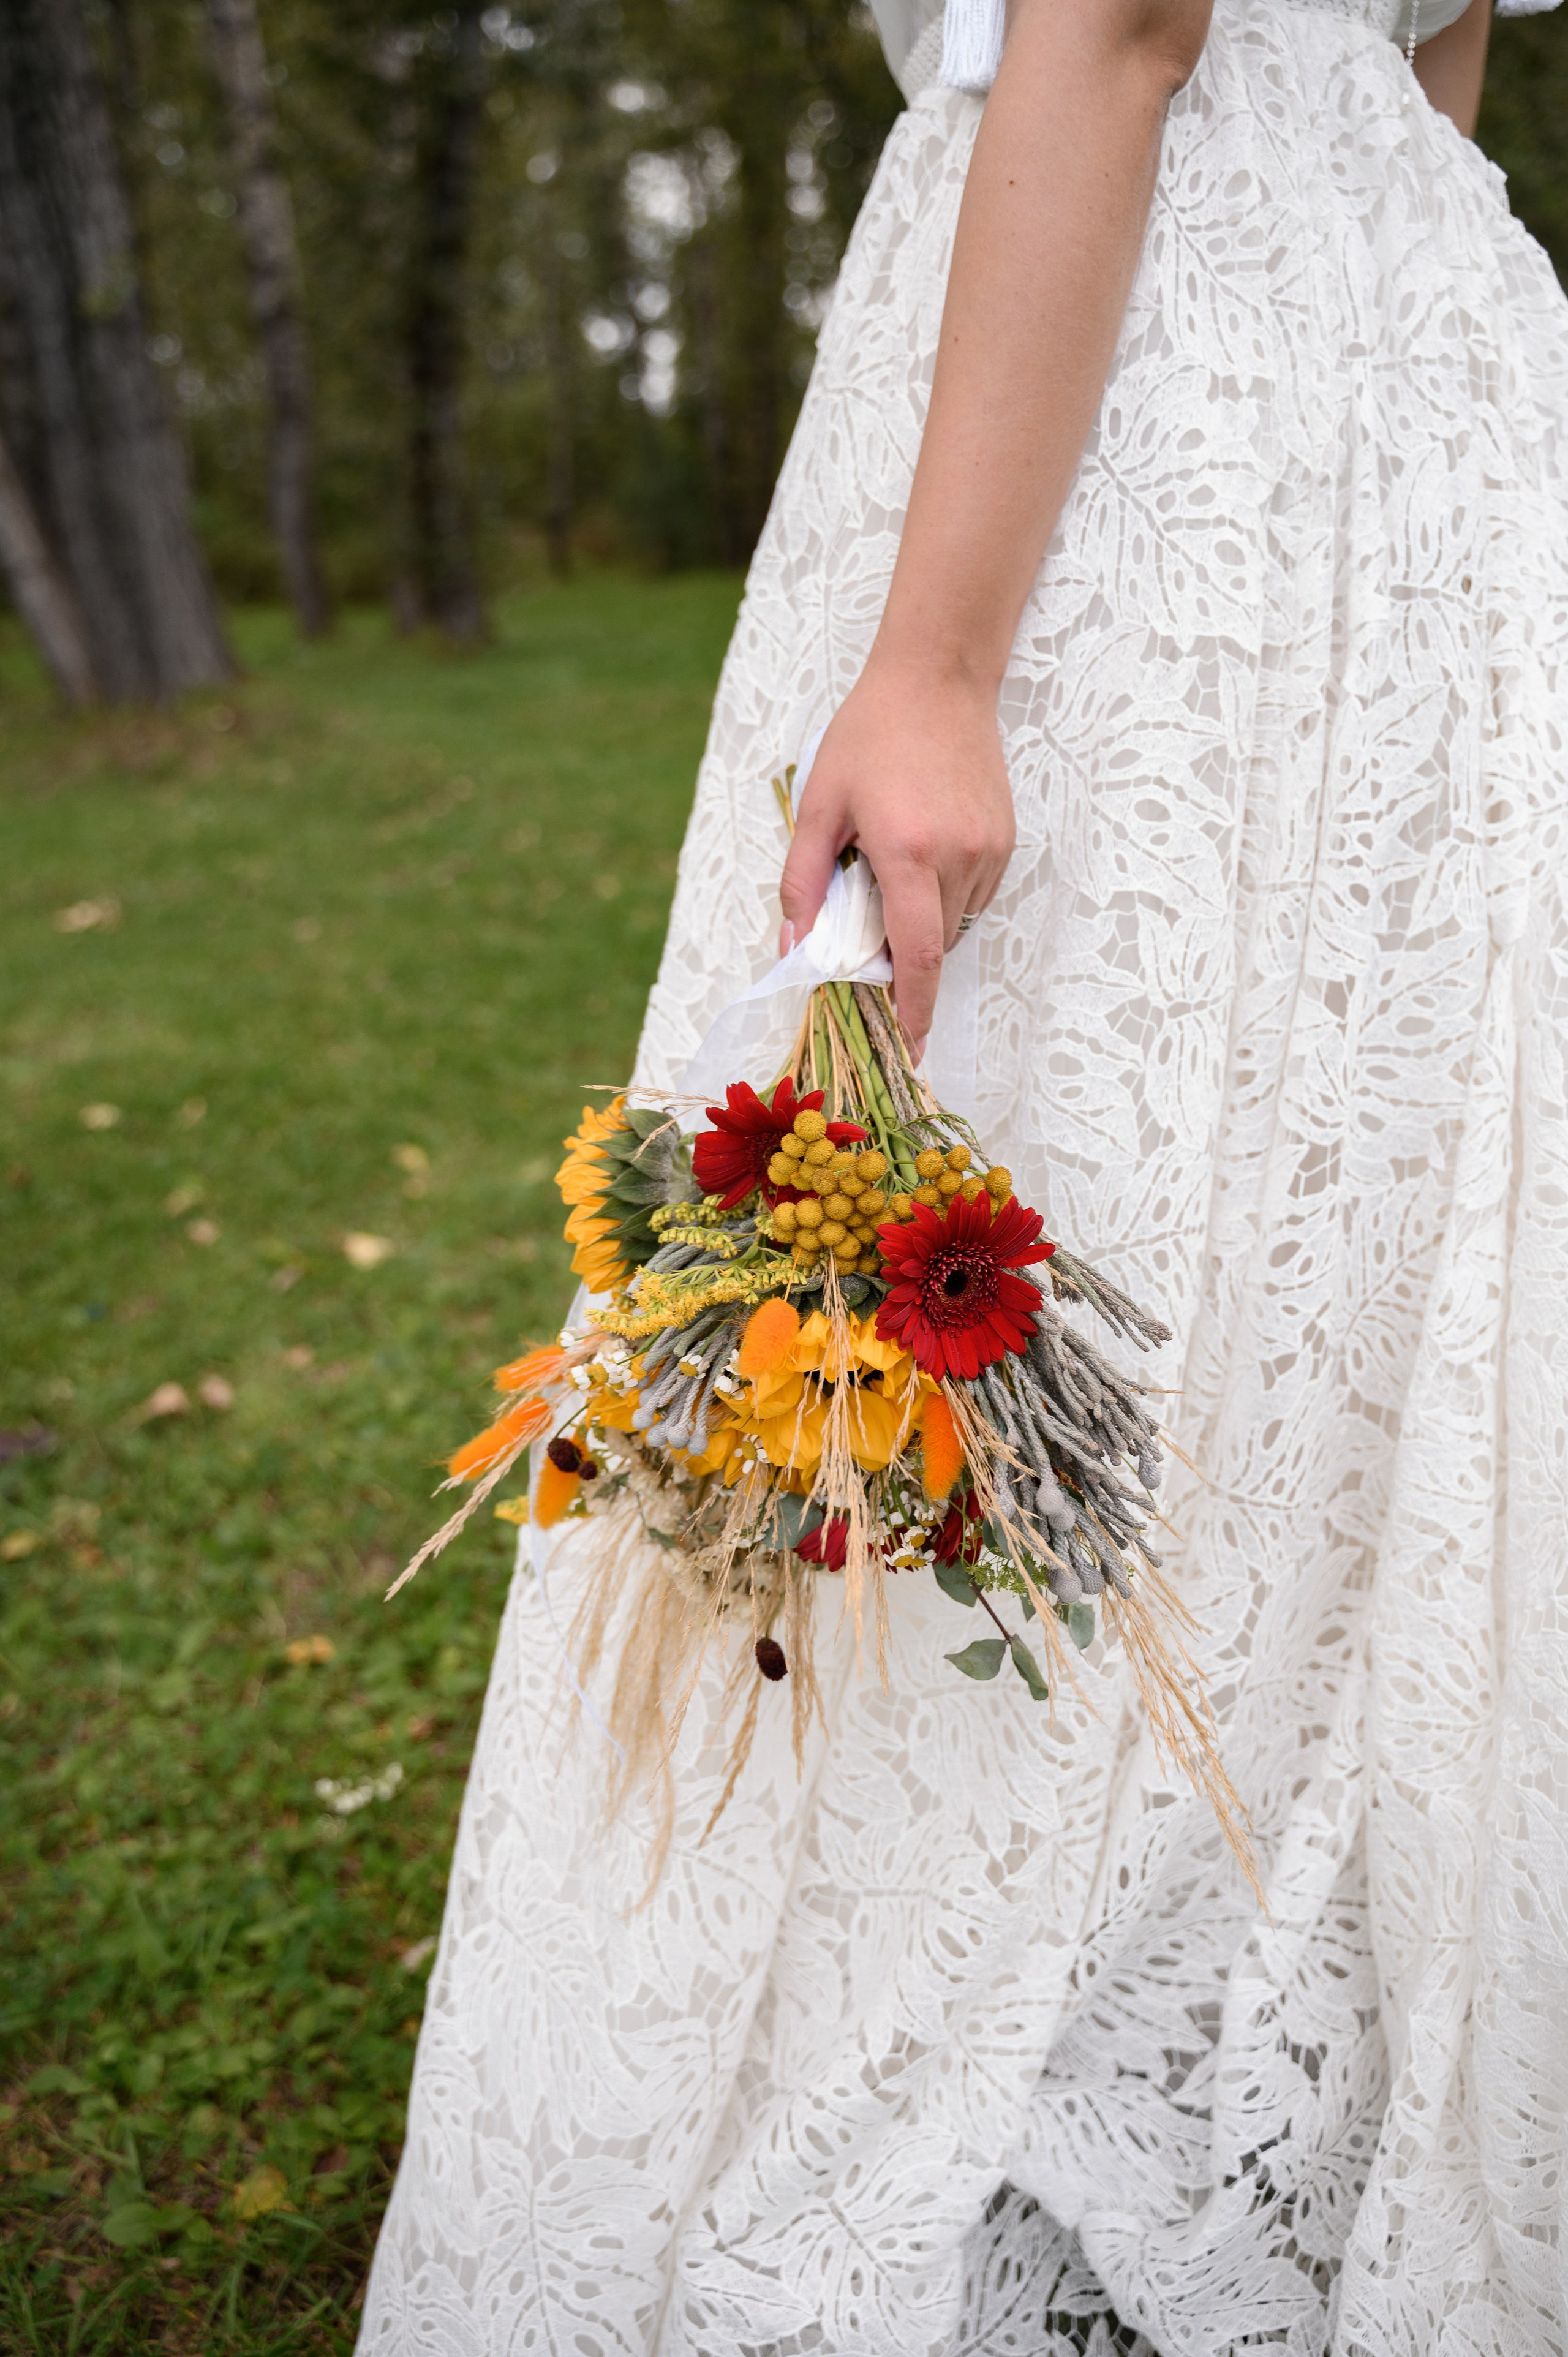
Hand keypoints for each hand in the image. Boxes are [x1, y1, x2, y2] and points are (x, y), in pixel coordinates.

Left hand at [778, 658, 1014, 1057]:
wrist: (937, 678)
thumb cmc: (870, 736)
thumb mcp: (820, 805)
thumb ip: (803, 881)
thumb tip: (793, 946)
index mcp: (909, 851)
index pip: (915, 956)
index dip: (912, 1009)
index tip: (910, 1048)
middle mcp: (959, 857)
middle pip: (931, 946)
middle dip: (900, 961)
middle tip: (865, 938)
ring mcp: (990, 850)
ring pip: (954, 924)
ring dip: (920, 925)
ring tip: (891, 875)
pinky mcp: (1007, 841)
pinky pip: (972, 897)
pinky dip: (943, 898)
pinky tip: (921, 857)